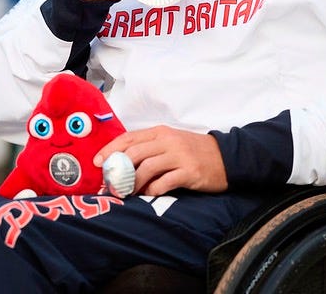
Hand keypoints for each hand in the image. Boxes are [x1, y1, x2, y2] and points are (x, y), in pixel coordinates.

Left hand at [94, 126, 227, 195]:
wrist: (226, 157)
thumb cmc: (193, 150)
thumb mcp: (171, 141)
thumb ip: (149, 148)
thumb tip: (122, 163)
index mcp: (160, 132)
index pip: (129, 138)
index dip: (110, 150)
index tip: (98, 162)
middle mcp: (168, 141)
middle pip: (134, 153)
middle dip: (118, 171)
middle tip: (110, 185)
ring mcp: (179, 156)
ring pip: (146, 168)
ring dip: (133, 183)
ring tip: (128, 193)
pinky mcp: (189, 172)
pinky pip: (164, 182)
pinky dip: (153, 190)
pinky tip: (150, 194)